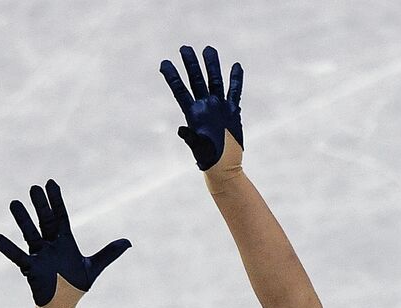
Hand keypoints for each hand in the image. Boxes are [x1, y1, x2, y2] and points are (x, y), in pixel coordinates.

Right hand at [0, 179, 130, 307]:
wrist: (63, 306)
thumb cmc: (75, 286)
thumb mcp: (93, 268)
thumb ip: (108, 254)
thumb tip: (128, 243)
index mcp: (65, 242)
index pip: (60, 217)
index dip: (56, 201)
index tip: (51, 183)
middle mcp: (50, 245)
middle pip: (45, 222)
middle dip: (40, 206)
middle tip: (33, 188)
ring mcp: (39, 256)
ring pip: (30, 234)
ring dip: (23, 220)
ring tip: (14, 203)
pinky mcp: (31, 269)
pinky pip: (19, 256)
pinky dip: (9, 248)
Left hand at [160, 45, 243, 171]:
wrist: (224, 166)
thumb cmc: (208, 158)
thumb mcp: (198, 148)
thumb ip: (190, 137)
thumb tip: (181, 130)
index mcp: (193, 114)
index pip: (180, 90)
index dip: (172, 77)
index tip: (164, 63)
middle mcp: (205, 106)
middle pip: (197, 80)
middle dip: (191, 64)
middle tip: (185, 48)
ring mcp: (219, 107)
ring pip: (215, 81)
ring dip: (212, 66)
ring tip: (208, 49)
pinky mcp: (232, 111)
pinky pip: (234, 92)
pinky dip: (236, 80)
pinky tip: (236, 66)